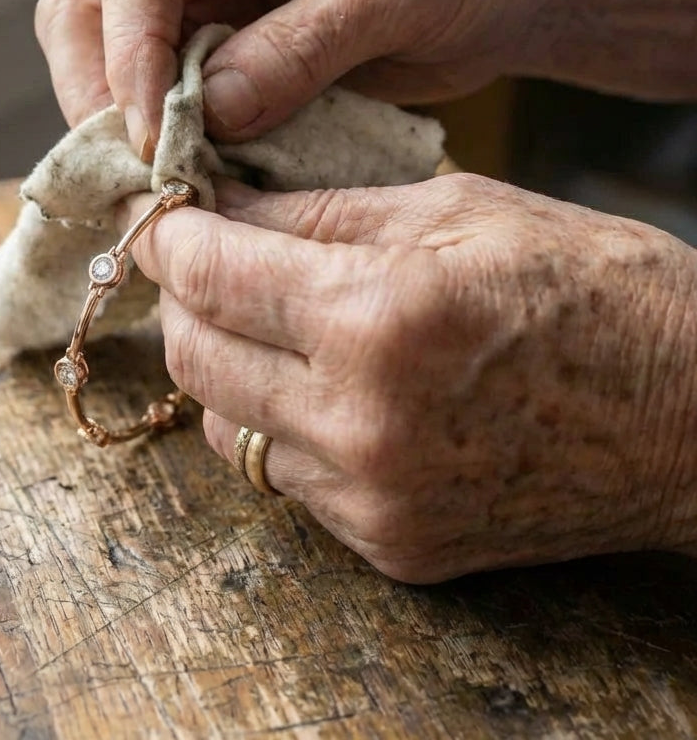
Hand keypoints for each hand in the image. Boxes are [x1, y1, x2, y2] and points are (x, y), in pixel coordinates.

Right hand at [36, 0, 567, 153]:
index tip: (151, 135)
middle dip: (103, 91)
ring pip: (113, 53)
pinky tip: (194, 170)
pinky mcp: (225, 38)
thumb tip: (209, 116)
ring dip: (128, 120)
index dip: (131, 55)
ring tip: (164, 177)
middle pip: (94, 6)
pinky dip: (171, 135)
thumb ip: (296, 50)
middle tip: (138, 166)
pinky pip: (167, 90)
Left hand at [122, 175, 696, 581]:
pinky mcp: (392, 547)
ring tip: (272, 322)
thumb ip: (320, 213)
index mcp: (380, 317)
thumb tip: (223, 206)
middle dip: (186, 299)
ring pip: (225, 427)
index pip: (210, 275)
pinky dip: (282, 424)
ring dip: (228, 366)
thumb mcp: (456, 211)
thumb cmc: (595, 288)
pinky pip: (286, 477)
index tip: (159, 217)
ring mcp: (374, 499)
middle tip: (209, 260)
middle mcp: (362, 422)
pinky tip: (327, 386)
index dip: (168, 237)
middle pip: (196, 358)